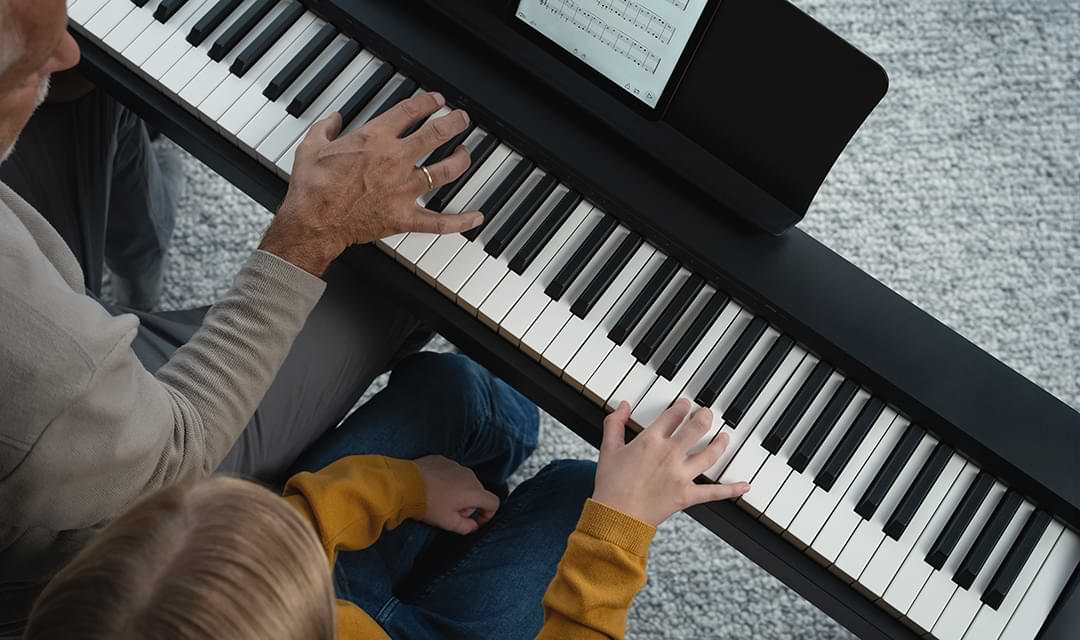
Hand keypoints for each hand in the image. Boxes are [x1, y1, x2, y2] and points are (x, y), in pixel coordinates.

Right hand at [259, 92, 482, 275]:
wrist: (313, 222)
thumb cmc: (311, 187)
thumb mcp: (310, 146)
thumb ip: (326, 127)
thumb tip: (333, 118)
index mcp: (374, 139)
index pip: (410, 112)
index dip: (428, 102)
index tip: (436, 100)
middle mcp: (395, 160)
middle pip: (436, 135)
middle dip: (454, 123)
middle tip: (462, 119)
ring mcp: (404, 189)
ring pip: (445, 171)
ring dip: (461, 160)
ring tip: (466, 153)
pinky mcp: (405, 217)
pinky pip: (439, 222)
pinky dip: (461, 221)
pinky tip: (476, 218)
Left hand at [414, 455, 499, 534]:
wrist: (405, 484)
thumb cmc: (428, 504)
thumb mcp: (447, 522)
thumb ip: (466, 527)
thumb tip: (473, 526)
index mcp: (474, 491)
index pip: (493, 502)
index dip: (488, 515)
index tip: (477, 521)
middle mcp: (469, 475)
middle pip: (477, 492)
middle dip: (469, 505)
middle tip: (451, 513)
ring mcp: (456, 465)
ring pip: (464, 481)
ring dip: (458, 492)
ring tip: (439, 500)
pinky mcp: (442, 459)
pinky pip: (451, 472)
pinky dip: (447, 480)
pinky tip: (433, 487)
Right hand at [592, 399, 750, 525]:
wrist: (616, 516)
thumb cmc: (611, 484)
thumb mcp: (608, 449)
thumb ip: (615, 423)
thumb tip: (623, 406)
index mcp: (651, 441)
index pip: (673, 415)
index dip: (682, 407)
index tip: (685, 404)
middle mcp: (670, 454)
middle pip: (697, 428)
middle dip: (705, 417)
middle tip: (708, 413)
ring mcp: (681, 475)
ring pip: (709, 454)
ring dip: (720, 443)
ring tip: (725, 437)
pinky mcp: (687, 496)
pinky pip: (714, 492)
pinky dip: (731, 489)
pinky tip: (744, 486)